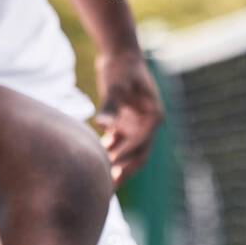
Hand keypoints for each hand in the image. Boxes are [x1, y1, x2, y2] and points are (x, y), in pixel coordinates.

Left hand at [94, 50, 164, 186]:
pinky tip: (92, 164)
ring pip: (126, 154)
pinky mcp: (125, 124)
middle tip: (107, 192)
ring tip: (99, 186)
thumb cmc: (121, 66)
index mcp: (153, 118)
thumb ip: (110, 105)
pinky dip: (106, 154)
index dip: (124, 159)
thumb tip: (103, 123)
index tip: (108, 170)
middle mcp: (147, 126)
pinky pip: (116, 145)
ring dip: (114, 168)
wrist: (119, 52)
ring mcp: (137, 126)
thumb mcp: (116, 84)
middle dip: (123, 173)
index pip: (140, 146)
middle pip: (137, 157)